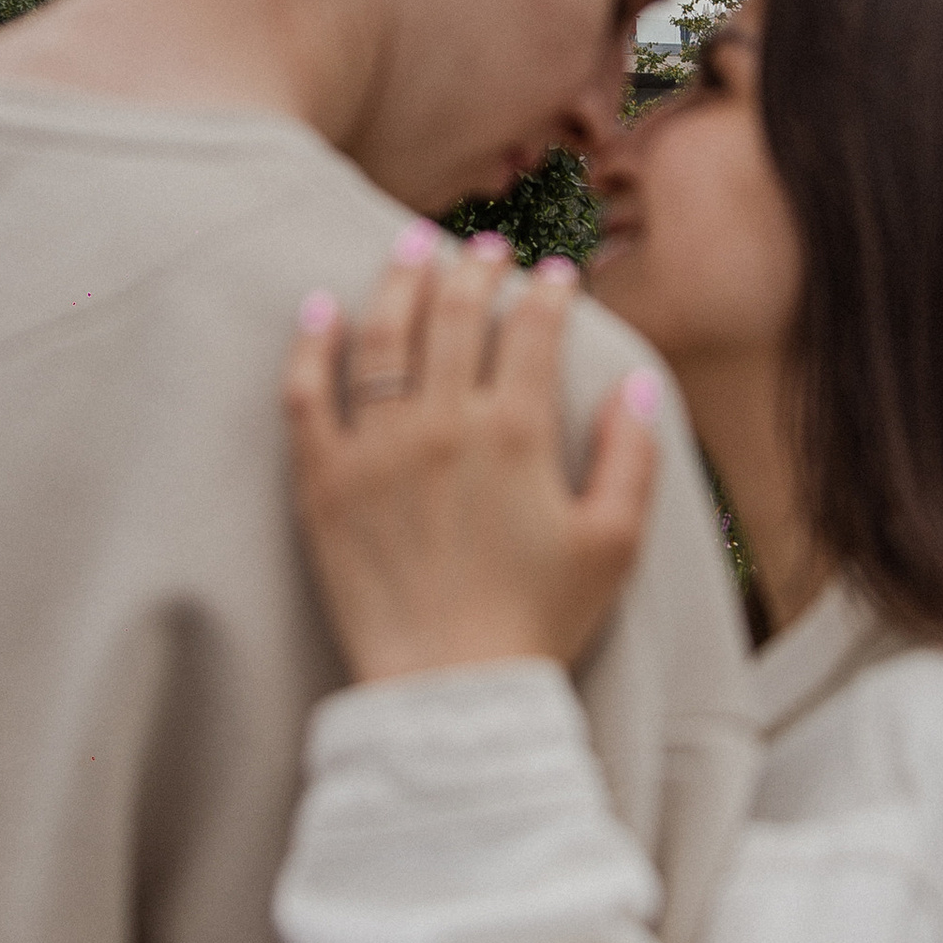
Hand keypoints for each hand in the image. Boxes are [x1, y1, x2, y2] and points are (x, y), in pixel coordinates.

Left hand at [285, 230, 664, 683]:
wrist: (448, 694)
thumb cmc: (539, 625)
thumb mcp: (614, 544)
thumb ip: (632, 458)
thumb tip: (636, 386)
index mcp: (517, 435)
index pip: (532, 332)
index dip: (547, 293)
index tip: (556, 274)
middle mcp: (442, 426)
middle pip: (455, 317)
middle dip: (474, 269)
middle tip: (483, 247)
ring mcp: (376, 450)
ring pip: (381, 337)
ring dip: (399, 283)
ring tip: (410, 248)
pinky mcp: (324, 483)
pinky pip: (307, 395)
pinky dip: (311, 345)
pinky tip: (320, 308)